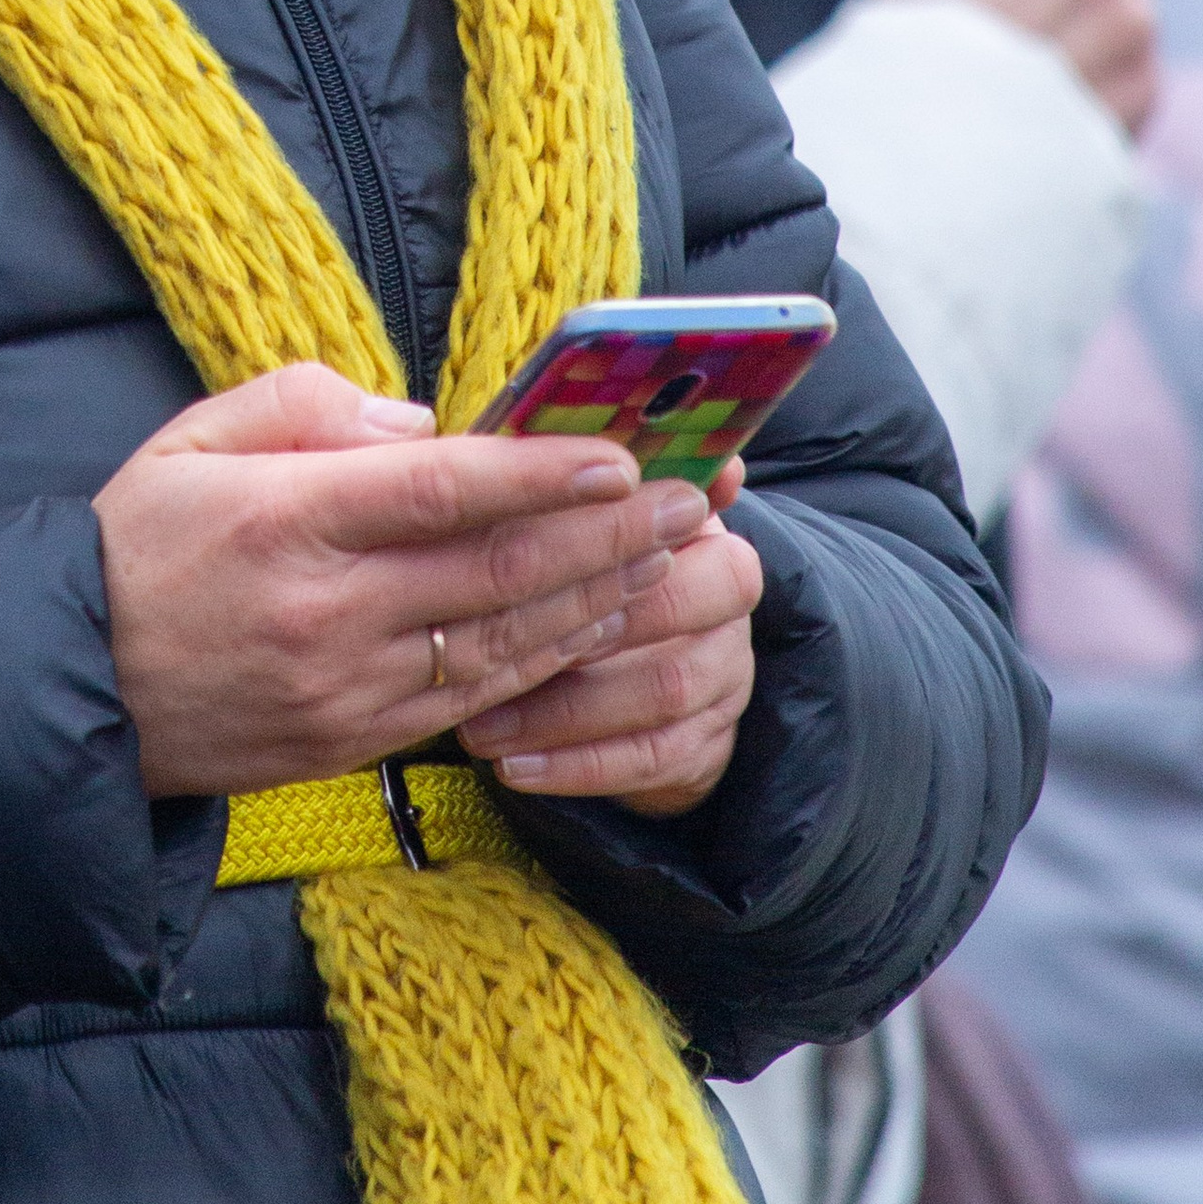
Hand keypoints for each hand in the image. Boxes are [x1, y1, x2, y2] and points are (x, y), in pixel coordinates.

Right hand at [93, 365, 726, 804]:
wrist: (70, 691)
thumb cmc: (134, 547)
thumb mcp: (191, 440)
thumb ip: (305, 406)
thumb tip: (419, 424)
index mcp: (284, 520)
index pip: (437, 491)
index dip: (537, 472)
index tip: (617, 454)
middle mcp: (324, 611)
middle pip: (496, 569)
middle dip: (608, 532)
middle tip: (690, 498)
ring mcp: (344, 690)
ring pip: (503, 642)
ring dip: (598, 597)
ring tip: (669, 556)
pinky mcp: (352, 745)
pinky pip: (472, 699)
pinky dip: (544, 660)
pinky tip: (594, 624)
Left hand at [453, 459, 763, 814]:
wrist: (639, 670)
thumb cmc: (577, 569)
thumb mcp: (568, 519)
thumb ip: (547, 481)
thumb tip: (476, 434)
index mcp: (696, 517)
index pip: (683, 506)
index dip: (618, 520)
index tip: (537, 533)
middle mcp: (726, 590)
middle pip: (682, 597)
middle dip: (587, 624)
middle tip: (493, 643)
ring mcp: (725, 669)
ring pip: (663, 688)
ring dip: (564, 710)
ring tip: (479, 726)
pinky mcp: (708, 742)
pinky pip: (653, 758)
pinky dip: (579, 767)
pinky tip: (513, 769)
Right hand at [877, 0, 1156, 132]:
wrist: (916, 149)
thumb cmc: (918, 33)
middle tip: (1011, 33)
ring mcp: (1134, 32)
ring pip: (1131, 22)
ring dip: (1092, 45)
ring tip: (1025, 77)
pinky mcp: (1146, 93)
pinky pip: (1139, 81)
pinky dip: (1102, 95)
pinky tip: (1048, 111)